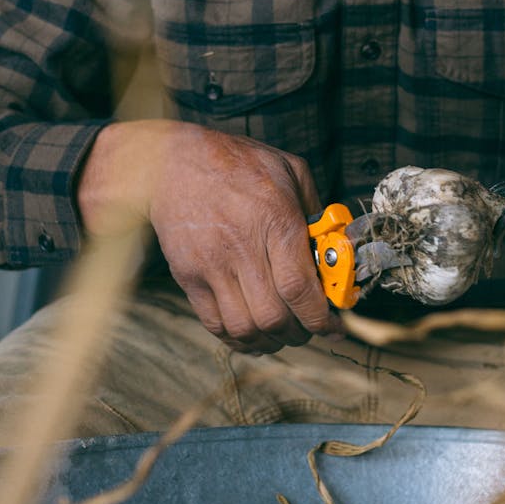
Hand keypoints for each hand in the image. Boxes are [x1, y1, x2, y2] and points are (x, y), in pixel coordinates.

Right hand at [77, 120, 341, 353]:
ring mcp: (211, 265)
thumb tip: (335, 247)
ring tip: (282, 334)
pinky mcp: (188, 276)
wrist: (169, 163)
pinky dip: (238, 339)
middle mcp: (242, 247)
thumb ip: (315, 207)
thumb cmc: (237, 162)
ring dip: (270, 341)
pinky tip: (252, 333)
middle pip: (274, 316)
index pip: (299, 287)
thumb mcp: (287, 168)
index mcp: (274, 219)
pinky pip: (215, 324)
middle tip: (310, 329)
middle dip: (300, 333)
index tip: (334, 328)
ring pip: (245, 327)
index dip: (321, 318)